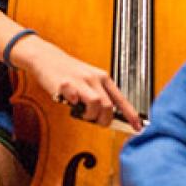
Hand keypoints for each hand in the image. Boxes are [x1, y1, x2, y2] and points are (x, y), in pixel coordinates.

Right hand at [22, 38, 140, 129]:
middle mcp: (94, 78)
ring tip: (83, 113)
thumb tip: (108, 117)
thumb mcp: (90, 80)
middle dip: (105, 120)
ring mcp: (80, 81)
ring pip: (96, 103)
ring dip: (90, 115)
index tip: (138, 127)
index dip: (130, 115)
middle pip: (109, 106)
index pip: (121, 99)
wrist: (47, 58)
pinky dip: (73, 105)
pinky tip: (70, 102)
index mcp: (103, 78)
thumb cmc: (70, 72)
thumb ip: (100, 95)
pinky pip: (73, 99)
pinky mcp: (64, 84)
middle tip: (98, 122)